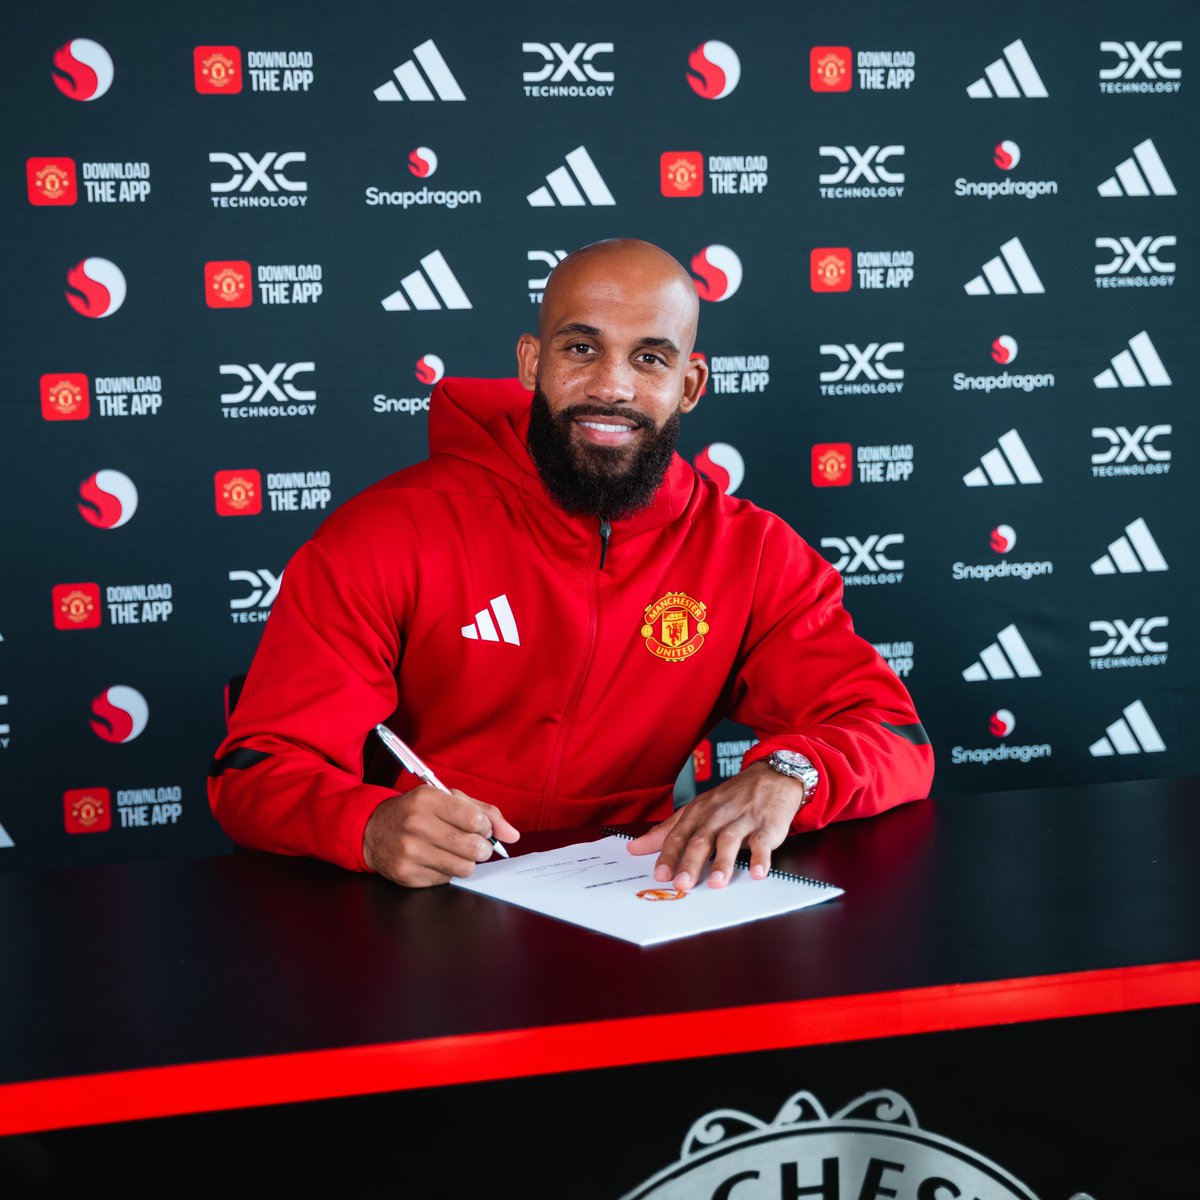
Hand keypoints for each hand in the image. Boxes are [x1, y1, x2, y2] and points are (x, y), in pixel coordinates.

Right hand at [362, 785, 519, 887]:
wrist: (372, 830)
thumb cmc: (416, 812)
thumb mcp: (446, 800)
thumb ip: (484, 812)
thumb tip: (512, 835)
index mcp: (428, 799)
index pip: (476, 820)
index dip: (485, 828)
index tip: (479, 828)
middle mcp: (417, 825)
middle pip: (474, 847)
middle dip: (481, 848)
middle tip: (473, 844)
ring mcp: (410, 852)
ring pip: (464, 868)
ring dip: (466, 862)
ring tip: (454, 852)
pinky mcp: (407, 874)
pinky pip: (446, 880)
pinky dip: (447, 872)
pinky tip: (435, 859)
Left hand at [625, 761, 805, 890]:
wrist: (770, 777)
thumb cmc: (730, 798)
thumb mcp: (696, 809)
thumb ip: (667, 831)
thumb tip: (635, 848)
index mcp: (698, 812)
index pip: (679, 834)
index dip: (669, 855)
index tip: (660, 875)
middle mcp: (718, 815)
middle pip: (701, 839)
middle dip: (691, 862)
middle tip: (682, 884)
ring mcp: (742, 820)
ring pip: (729, 840)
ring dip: (723, 862)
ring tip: (716, 883)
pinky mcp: (766, 826)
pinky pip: (762, 843)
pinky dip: (760, 858)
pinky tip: (756, 873)